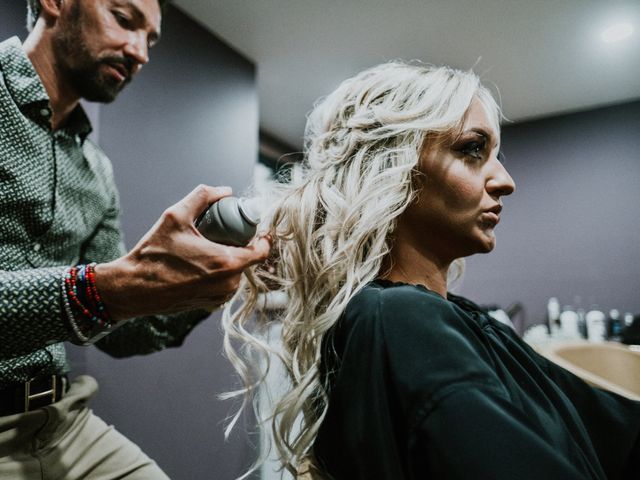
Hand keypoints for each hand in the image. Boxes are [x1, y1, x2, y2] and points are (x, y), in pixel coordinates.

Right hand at [95, 185, 270, 320]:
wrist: (133, 289)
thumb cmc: (153, 254)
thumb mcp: (175, 215)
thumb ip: (203, 196)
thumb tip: (225, 191)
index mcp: (226, 262)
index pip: (262, 250)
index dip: (261, 236)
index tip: (251, 227)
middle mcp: (228, 284)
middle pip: (247, 259)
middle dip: (238, 244)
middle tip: (219, 232)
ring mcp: (220, 297)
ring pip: (235, 272)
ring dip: (226, 259)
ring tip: (204, 248)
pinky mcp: (210, 305)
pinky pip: (223, 284)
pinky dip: (216, 273)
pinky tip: (197, 264)